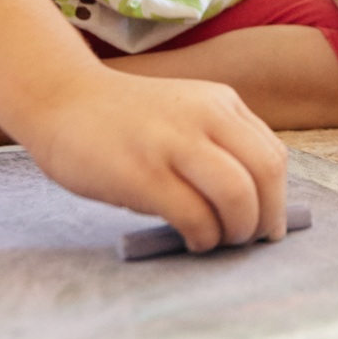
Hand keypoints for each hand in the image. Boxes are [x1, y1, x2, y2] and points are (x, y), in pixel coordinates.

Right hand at [12, 67, 289, 250]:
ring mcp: (173, 144)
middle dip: (265, 218)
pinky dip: (203, 237)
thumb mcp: (184, 113)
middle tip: (249, 240)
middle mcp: (204, 117)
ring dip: (238, 230)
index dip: (277, 198)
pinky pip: (195, 216)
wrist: (60, 98)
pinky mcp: (143, 174)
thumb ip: (219, 143)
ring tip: (218, 240)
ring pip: (238, 196)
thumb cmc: (123, 119)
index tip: (266, 223)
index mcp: (220, 103)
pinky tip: (192, 239)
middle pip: (265, 174)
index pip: (272, 156)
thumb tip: (255, 203)